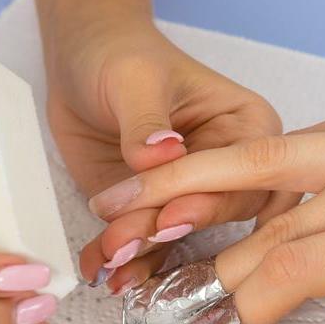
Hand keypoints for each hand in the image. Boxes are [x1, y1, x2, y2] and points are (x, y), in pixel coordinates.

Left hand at [46, 23, 280, 292]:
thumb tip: (162, 155)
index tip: (169, 216)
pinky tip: (96, 268)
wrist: (80, 64)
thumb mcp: (134, 77)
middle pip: (208, 214)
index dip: (206, 201)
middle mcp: (223, 169)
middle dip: (163, 232)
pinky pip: (142, 243)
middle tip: (122, 242)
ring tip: (106, 260)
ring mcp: (186, 194)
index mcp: (244, 127)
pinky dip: (119, 259)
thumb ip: (147, 120)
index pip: (239, 175)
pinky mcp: (150, 211)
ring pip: (172, 236)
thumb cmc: (119, 55)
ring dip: (138, 252)